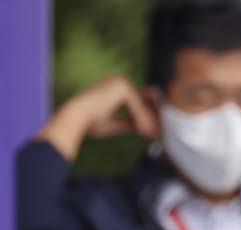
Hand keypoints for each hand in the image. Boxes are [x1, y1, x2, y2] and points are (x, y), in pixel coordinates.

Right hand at [37, 75, 158, 160]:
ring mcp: (121, 81)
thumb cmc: (90, 122)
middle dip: (150, 118)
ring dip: (147, 121)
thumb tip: (146, 127)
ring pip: (142, 105)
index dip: (146, 115)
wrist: (77, 117)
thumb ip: (131, 121)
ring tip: (153, 135)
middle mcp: (118, 80)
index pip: (138, 101)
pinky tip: (143, 131)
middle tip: (158, 132)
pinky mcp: (122, 87)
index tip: (154, 128)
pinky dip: (142, 119)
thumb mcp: (116, 122)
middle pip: (143, 102)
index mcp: (115, 86)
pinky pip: (138, 107)